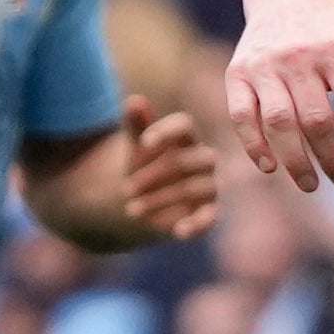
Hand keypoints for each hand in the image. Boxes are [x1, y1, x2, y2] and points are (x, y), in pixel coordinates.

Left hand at [117, 95, 220, 241]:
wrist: (147, 197)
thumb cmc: (143, 164)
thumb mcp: (135, 145)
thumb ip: (135, 123)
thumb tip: (134, 100)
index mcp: (186, 137)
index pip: (184, 126)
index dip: (166, 132)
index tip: (143, 143)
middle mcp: (203, 159)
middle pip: (187, 161)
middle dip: (154, 174)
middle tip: (124, 188)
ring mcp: (208, 186)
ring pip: (192, 189)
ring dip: (160, 200)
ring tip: (129, 210)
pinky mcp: (208, 212)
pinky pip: (209, 218)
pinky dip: (195, 225)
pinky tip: (177, 232)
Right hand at [223, 0, 333, 191]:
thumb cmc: (331, 28)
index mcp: (333, 49)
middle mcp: (297, 58)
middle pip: (316, 120)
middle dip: (332, 158)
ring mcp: (264, 67)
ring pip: (279, 123)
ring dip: (296, 161)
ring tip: (310, 185)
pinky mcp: (237, 74)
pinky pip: (242, 115)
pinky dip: (253, 144)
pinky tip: (269, 167)